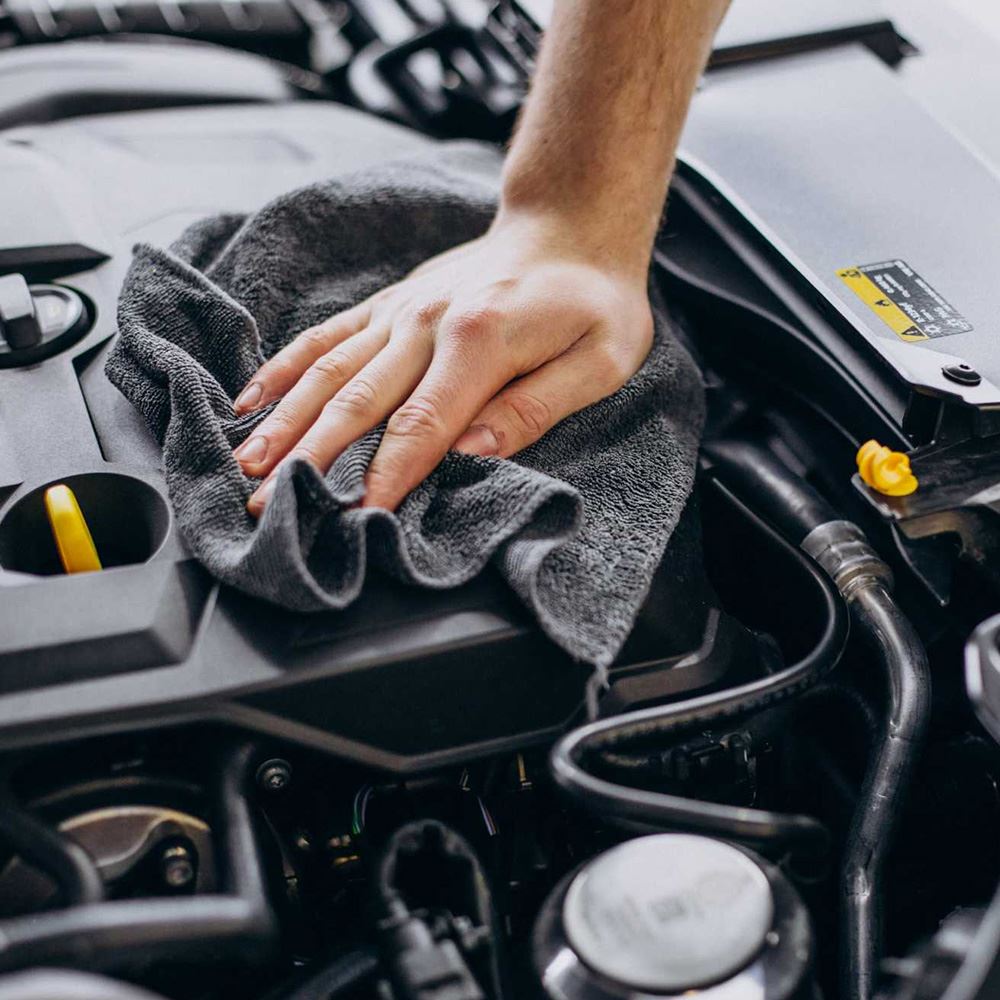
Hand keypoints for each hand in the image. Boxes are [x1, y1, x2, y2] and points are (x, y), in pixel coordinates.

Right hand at [233, 211, 653, 514]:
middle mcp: (426, 321)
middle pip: (358, 400)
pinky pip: (327, 336)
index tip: (354, 518)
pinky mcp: (388, 304)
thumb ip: (535, 406)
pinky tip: (249, 399)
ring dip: (285, 419)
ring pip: (329, 370)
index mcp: (479, 339)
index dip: (388, 475)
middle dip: (312, 458)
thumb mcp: (598, 360)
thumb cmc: (593, 303)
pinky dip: (285, 367)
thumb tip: (473, 450)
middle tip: (266, 503)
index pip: (422, 423)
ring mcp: (400, 310)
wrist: (570, 228)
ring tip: (246, 462)